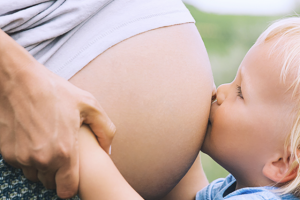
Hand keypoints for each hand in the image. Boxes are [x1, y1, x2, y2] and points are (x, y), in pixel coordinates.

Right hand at [0, 30, 115, 197]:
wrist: (19, 80)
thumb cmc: (57, 91)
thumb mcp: (89, 105)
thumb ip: (105, 130)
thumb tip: (108, 150)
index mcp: (64, 152)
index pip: (66, 190)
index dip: (70, 185)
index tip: (72, 174)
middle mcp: (41, 159)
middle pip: (50, 184)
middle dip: (57, 173)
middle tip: (61, 152)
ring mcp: (21, 157)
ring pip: (34, 175)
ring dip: (41, 166)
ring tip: (48, 143)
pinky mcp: (6, 152)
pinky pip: (20, 164)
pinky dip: (27, 157)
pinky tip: (35, 138)